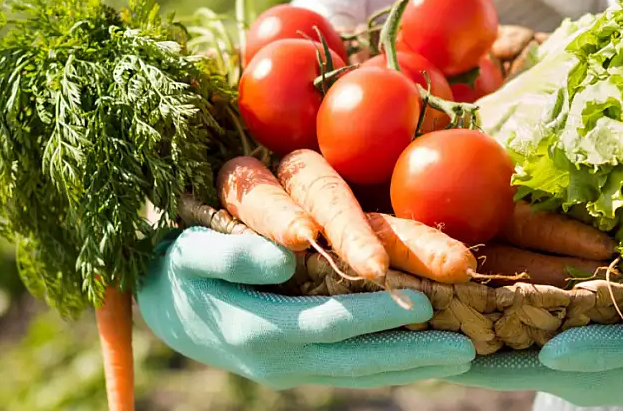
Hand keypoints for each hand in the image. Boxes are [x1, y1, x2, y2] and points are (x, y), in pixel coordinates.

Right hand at [136, 227, 475, 389]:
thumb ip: (235, 255)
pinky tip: (418, 358)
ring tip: (457, 360)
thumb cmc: (176, 265)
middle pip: (356, 361)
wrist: (157, 300)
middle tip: (465, 350)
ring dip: (408, 367)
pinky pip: (348, 369)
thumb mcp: (192, 252)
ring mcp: (287, 368)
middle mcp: (277, 360)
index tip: (423, 304)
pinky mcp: (294, 364)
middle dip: (412, 355)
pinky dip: (386, 365)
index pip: (330, 325)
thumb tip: (287, 256)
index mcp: (256, 330)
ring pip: (357, 371)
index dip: (377, 315)